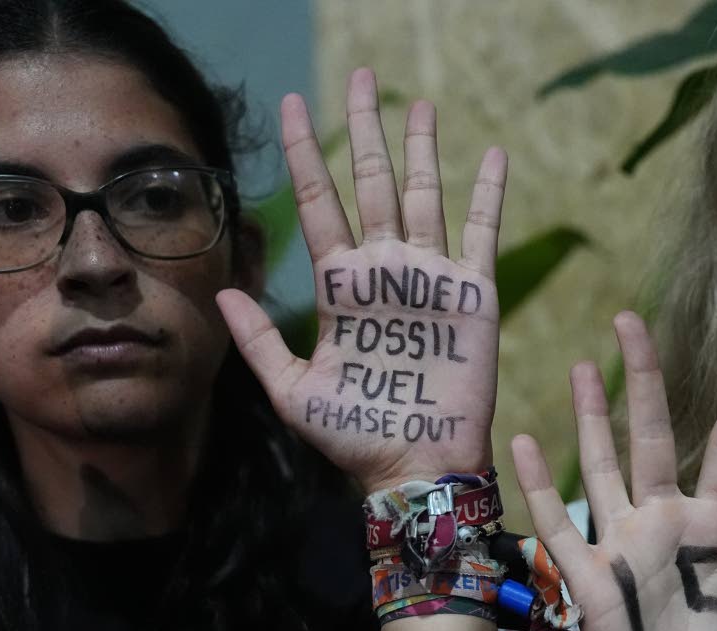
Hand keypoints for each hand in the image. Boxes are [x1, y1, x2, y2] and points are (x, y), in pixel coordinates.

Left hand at [218, 69, 505, 492]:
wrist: (415, 466)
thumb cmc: (354, 435)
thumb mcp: (293, 390)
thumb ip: (261, 339)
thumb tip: (223, 286)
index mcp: (340, 285)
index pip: (318, 202)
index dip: (307, 153)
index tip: (293, 104)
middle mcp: (384, 270)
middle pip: (373, 183)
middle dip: (367, 130)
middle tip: (363, 78)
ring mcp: (429, 277)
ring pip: (425, 196)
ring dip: (423, 150)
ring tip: (420, 104)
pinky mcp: (472, 293)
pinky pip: (482, 232)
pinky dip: (488, 194)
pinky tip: (492, 156)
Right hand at [512, 312, 716, 630]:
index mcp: (714, 527)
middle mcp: (664, 521)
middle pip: (653, 435)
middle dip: (645, 378)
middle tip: (631, 320)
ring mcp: (620, 542)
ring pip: (602, 463)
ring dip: (591, 415)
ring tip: (583, 363)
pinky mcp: (585, 573)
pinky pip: (555, 520)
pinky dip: (538, 483)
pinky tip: (523, 440)